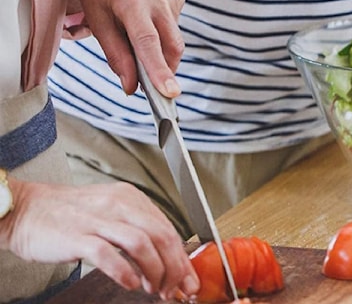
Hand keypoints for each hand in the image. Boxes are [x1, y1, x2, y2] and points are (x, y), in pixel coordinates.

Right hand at [0, 179, 198, 299]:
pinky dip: (124, 271)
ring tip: (153, 288)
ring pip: (141, 243)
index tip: (186, 279)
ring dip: (154, 270)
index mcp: (130, 198)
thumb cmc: (70, 214)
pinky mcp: (78, 236)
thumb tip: (165, 258)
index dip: (180, 257)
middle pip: (160, 235)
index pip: (167, 227)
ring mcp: (99, 219)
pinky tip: (130, 283)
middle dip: (174, 267)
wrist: (29, 208)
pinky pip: (107, 254)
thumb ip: (137, 231)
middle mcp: (119, 204)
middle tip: (174, 288)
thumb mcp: (111, 212)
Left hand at [63, 0, 184, 96]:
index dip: (159, 70)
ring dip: (160, 50)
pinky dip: (162, 33)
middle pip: (172, 45)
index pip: (148, 43)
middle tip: (152, 86)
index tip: (170, 93)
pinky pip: (175, 25)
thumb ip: (116, 56)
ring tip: (133, 34)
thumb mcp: (97, 21)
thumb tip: (132, 87)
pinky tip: (144, 19)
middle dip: (166, 70)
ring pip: (174, 38)